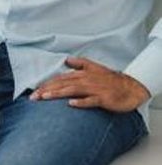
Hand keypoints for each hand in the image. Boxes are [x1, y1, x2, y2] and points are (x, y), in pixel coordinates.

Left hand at [29, 56, 150, 111]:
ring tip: (45, 97)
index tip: (34, 91)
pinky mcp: (103, 99)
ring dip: (58, 93)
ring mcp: (94, 89)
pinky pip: (91, 100)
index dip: (46, 84)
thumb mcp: (94, 68)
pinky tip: (71, 104)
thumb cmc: (110, 79)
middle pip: (62, 84)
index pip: (59, 79)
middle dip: (46, 90)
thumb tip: (66, 59)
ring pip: (72, 90)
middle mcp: (85, 80)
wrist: (131, 87)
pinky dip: (81, 102)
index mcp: (81, 75)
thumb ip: (79, 64)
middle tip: (33, 97)